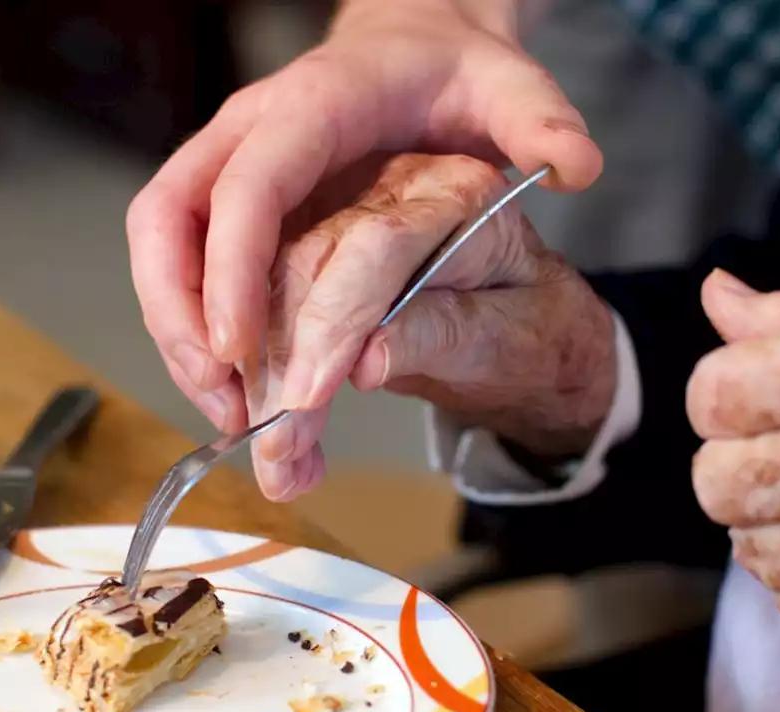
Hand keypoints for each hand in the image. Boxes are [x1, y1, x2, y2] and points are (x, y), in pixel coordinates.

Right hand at [125, 0, 601, 437]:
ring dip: (180, 335)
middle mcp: (251, 132)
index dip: (229, 270)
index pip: (246, 187)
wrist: (418, 45)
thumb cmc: (456, 72)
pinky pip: (185, 263)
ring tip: (230, 415)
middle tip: (226, 405)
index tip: (238, 351)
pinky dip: (198, 327)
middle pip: (169, 223)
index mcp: (312, 107)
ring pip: (163, 250)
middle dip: (182, 319)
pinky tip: (238, 385)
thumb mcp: (511, 88)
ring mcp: (230, 164)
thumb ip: (543, 123)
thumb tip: (578, 167)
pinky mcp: (228, 199)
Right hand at [240, 153, 615, 500]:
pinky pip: (247, 297)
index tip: (305, 400)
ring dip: (247, 375)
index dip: (331, 321)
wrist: (529, 326)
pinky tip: (257, 426)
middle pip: (298, 258)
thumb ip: (448, 334)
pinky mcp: (305, 241)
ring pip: (256, 280)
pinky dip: (243, 368)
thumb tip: (367, 358)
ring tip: (275, 460)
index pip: (374, 243)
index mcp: (457, 190)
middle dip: (274, 363)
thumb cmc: (536, 329)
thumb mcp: (517, 337)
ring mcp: (340, 208)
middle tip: (277, 451)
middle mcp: (389, 184)